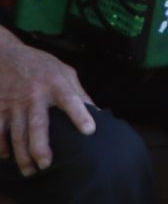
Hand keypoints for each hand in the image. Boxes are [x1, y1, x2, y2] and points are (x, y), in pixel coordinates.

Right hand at [0, 34, 95, 174]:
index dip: (80, 115)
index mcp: (56, 83)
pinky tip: (7, 157)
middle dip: (41, 147)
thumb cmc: (40, 65)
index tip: (90, 131)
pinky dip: (1, 146)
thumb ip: (79, 92)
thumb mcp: (64, 71)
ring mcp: (14, 103)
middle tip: (47, 164)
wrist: (5, 55)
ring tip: (30, 170)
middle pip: (38, 124)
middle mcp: (35, 94)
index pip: (71, 99)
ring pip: (17, 134)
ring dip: (22, 155)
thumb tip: (98, 111)